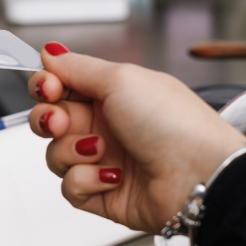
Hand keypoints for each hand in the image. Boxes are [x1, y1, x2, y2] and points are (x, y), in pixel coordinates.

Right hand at [27, 43, 245, 232]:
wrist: (199, 176)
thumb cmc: (173, 123)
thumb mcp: (121, 79)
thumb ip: (77, 67)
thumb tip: (50, 52)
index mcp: (112, 93)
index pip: (61, 85)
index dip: (46, 85)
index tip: (48, 87)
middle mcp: (106, 124)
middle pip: (51, 119)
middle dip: (48, 119)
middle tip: (60, 121)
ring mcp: (104, 160)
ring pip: (56, 154)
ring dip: (72, 151)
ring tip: (101, 150)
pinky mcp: (103, 193)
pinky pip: (70, 187)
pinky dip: (86, 181)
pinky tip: (113, 177)